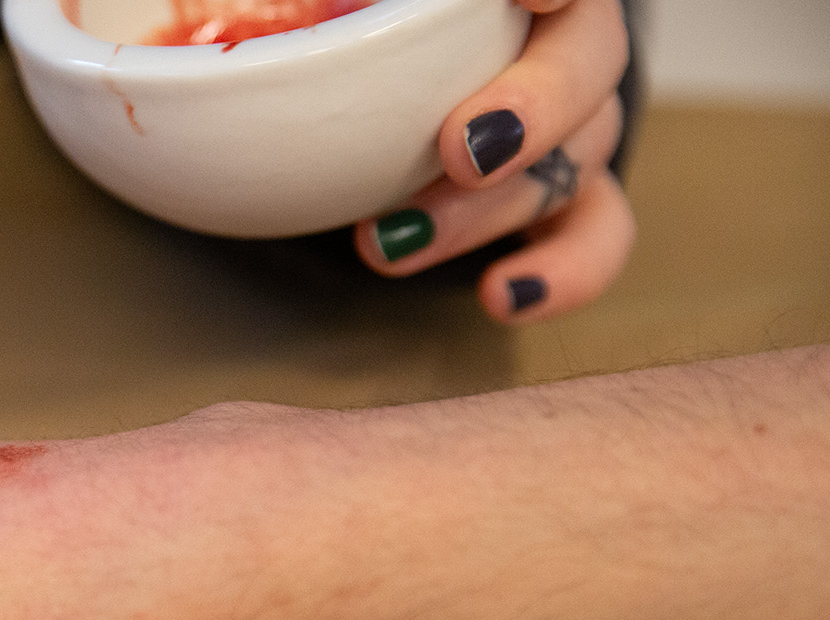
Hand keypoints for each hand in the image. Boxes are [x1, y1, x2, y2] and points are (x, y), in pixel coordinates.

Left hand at [354, 0, 636, 321]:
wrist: (342, 107)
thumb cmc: (341, 32)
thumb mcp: (336, 17)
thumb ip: (321, 8)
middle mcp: (559, 37)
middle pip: (587, 57)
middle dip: (532, 106)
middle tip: (459, 152)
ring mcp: (570, 123)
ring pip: (577, 154)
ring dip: (487, 208)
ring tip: (393, 241)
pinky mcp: (567, 199)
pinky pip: (595, 237)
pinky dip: (560, 273)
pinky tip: (502, 296)